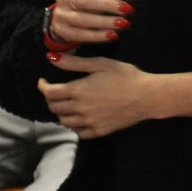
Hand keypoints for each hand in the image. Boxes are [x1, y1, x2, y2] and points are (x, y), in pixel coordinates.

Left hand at [37, 54, 151, 138]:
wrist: (148, 96)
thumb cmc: (126, 76)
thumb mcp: (100, 64)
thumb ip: (74, 63)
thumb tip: (52, 58)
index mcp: (78, 90)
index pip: (49, 93)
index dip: (43, 87)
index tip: (44, 82)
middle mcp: (80, 108)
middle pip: (54, 108)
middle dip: (51, 99)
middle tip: (56, 92)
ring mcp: (89, 122)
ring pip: (64, 121)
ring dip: (61, 113)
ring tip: (67, 105)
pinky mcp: (99, 131)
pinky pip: (78, 132)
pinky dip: (74, 126)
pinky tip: (79, 118)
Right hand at [49, 0, 135, 46]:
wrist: (67, 17)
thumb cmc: (89, 0)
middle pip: (86, 1)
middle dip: (109, 5)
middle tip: (128, 10)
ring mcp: (60, 14)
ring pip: (83, 19)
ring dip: (105, 22)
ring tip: (123, 24)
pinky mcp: (61, 30)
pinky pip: (80, 34)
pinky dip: (97, 36)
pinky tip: (112, 35)